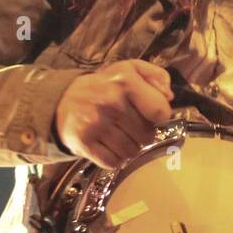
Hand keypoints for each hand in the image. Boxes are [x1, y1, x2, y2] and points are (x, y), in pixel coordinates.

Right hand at [52, 59, 173, 169]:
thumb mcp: (131, 70)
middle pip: (147, 135)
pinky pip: (113, 162)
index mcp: (126, 81)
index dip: (159, 116)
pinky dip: (115, 158)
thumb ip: (157, 77)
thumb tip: (169, 96)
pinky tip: (109, 145)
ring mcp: (96, 123)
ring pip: (132, 151)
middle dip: (143, 133)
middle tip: (130, 125)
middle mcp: (111, 102)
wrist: (64, 100)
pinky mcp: (83, 142)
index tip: (150, 114)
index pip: (160, 111)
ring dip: (130, 147)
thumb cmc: (105, 86)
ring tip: (119, 135)